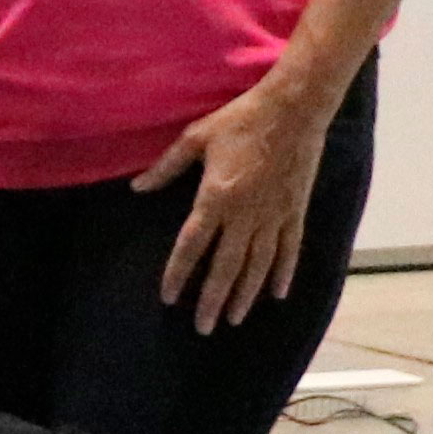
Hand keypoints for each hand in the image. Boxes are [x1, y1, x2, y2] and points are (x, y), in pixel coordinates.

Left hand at [134, 77, 332, 334]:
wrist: (295, 105)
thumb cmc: (242, 118)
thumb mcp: (197, 137)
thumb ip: (166, 167)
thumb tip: (137, 187)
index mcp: (216, 197)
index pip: (192, 246)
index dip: (178, 274)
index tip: (168, 298)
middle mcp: (245, 213)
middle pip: (225, 267)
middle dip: (212, 300)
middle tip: (203, 327)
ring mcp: (273, 214)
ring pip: (257, 265)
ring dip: (244, 295)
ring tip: (233, 319)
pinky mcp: (295, 210)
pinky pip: (290, 249)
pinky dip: (283, 273)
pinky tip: (276, 294)